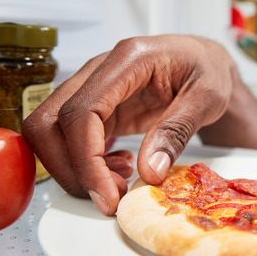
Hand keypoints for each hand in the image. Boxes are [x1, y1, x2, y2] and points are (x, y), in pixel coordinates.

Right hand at [22, 35, 235, 214]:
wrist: (205, 60)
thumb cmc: (207, 68)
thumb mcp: (208, 96)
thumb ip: (178, 130)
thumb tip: (148, 171)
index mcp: (128, 59)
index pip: (81, 111)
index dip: (86, 159)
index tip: (107, 194)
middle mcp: (100, 70)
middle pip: (48, 123)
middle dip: (71, 169)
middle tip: (110, 196)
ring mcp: (92, 89)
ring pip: (51, 134)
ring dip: (77, 169)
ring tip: (122, 181)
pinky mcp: (96, 109)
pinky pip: (70, 140)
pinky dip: (87, 165)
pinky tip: (121, 168)